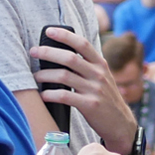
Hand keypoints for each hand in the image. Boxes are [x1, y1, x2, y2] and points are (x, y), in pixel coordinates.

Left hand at [33, 26, 138, 153]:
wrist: (120, 124)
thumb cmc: (106, 99)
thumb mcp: (102, 78)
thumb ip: (87, 67)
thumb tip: (61, 55)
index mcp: (101, 64)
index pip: (83, 44)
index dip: (65, 36)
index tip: (49, 31)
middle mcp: (99, 74)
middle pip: (70, 58)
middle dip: (48, 52)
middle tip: (34, 52)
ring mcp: (95, 90)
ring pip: (64, 76)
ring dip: (45, 75)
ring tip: (36, 76)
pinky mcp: (90, 105)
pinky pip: (65, 96)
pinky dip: (50, 94)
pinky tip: (43, 95)